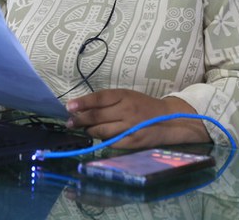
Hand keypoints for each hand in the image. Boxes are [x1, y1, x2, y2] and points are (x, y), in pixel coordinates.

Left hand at [65, 89, 209, 148]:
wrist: (170, 119)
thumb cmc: (143, 105)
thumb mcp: (127, 96)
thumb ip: (107, 101)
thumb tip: (82, 107)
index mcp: (125, 96)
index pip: (99, 98)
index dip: (82, 102)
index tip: (69, 106)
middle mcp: (127, 110)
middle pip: (97, 116)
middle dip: (80, 120)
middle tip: (70, 122)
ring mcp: (130, 127)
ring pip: (101, 131)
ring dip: (89, 131)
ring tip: (84, 129)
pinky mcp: (133, 142)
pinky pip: (111, 142)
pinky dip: (103, 140)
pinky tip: (99, 137)